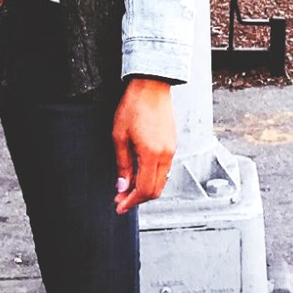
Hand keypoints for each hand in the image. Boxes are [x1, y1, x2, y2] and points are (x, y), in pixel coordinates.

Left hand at [112, 78, 175, 214]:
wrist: (151, 86)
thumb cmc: (134, 106)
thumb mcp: (120, 136)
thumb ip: (122, 164)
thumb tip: (122, 186)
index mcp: (152, 154)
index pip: (144, 189)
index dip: (131, 201)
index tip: (119, 206)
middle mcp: (166, 155)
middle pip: (156, 190)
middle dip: (138, 199)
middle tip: (121, 199)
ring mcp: (172, 150)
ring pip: (161, 181)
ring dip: (145, 189)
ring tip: (128, 188)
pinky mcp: (173, 145)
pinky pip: (165, 170)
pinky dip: (152, 177)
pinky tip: (139, 174)